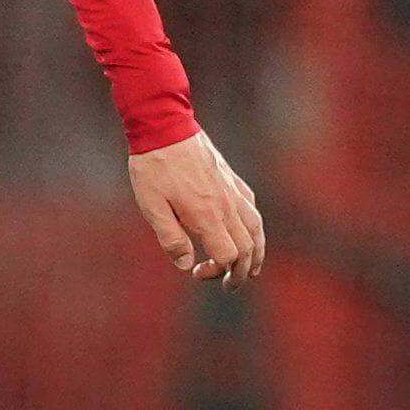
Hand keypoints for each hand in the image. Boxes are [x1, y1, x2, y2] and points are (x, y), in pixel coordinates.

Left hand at [128, 130, 264, 287]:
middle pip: (249, 248)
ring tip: (250, 268)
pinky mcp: (232, 180)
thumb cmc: (153, 167)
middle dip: (242, 271)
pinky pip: (252, 210)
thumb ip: (170, 238)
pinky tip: (247, 232)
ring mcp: (233, 191)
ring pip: (257, 229)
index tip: (197, 272)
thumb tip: (185, 265)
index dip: (217, 271)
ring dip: (257, 253)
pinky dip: (254, 228)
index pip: (229, 256)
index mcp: (207, 216)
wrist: (165, 126)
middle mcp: (227, 206)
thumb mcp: (152, 206)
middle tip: (228, 284)